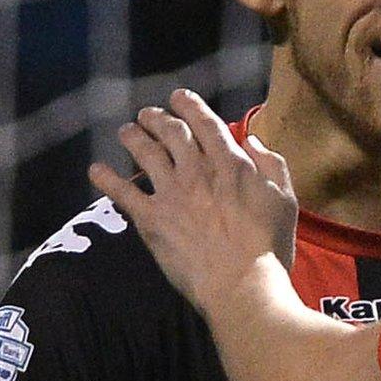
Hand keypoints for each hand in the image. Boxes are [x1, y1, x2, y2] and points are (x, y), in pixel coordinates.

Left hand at [87, 88, 297, 314]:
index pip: (205, 123)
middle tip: (147, 115)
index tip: (179, 97)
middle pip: (171, 132)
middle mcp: (197, 170)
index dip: (189, 106)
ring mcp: (172, 193)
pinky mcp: (152, 219)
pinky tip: (95, 170)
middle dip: (157, 118)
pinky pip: (122, 193)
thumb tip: (253, 142)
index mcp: (230, 163)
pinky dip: (106, 179)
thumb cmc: (268, 246)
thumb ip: (271, 165)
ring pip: (145, 153)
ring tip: (125, 132)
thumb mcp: (284, 200)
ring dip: (132, 137)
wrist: (241, 284)